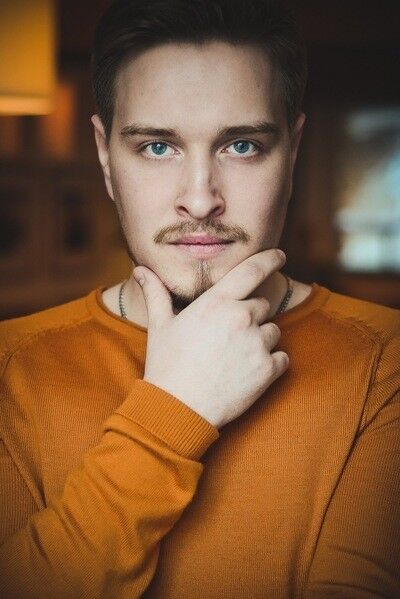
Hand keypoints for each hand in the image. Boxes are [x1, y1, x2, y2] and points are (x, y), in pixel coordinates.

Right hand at [134, 249, 288, 428]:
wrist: (177, 409)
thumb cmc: (166, 365)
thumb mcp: (159, 325)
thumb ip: (156, 293)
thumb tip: (140, 270)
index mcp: (216, 302)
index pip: (252, 270)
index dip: (269, 259)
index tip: (280, 255)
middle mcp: (241, 317)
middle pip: (262, 305)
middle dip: (250, 316)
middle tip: (228, 337)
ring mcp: (256, 343)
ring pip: (273, 331)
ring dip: (260, 340)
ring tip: (233, 358)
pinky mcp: (267, 370)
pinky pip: (281, 358)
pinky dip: (270, 364)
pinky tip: (246, 373)